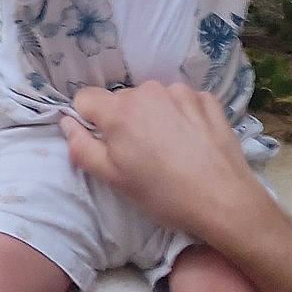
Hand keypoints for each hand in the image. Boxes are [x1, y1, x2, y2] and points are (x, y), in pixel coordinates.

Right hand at [61, 82, 269, 239]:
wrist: (224, 200)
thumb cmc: (163, 195)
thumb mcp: (113, 179)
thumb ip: (82, 147)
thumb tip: (67, 123)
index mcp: (119, 111)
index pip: (85, 98)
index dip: (88, 120)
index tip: (104, 143)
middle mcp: (147, 91)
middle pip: (122, 100)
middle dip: (124, 121)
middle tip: (141, 155)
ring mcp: (180, 92)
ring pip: (153, 99)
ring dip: (154, 117)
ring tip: (170, 150)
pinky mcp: (206, 99)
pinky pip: (182, 101)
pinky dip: (182, 116)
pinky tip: (191, 142)